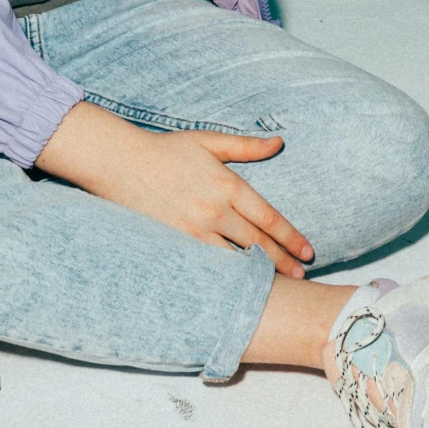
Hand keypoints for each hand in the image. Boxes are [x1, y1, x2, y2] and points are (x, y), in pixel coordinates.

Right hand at [36, 100, 314, 276]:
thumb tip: (278, 143)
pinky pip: (208, 263)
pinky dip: (227, 275)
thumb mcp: (209, 141)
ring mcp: (194, 229)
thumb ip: (246, 146)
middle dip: (282, 261)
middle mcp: (214, 210)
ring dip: (258, 273)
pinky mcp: (177, 242)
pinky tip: (238, 285)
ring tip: (277, 285)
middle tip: (300, 276)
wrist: (121, 162)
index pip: (268, 218)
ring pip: (234, 258)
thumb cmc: (167, 149)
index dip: (291, 238)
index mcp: (227, 184)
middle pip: (256, 243)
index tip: (307, 251)